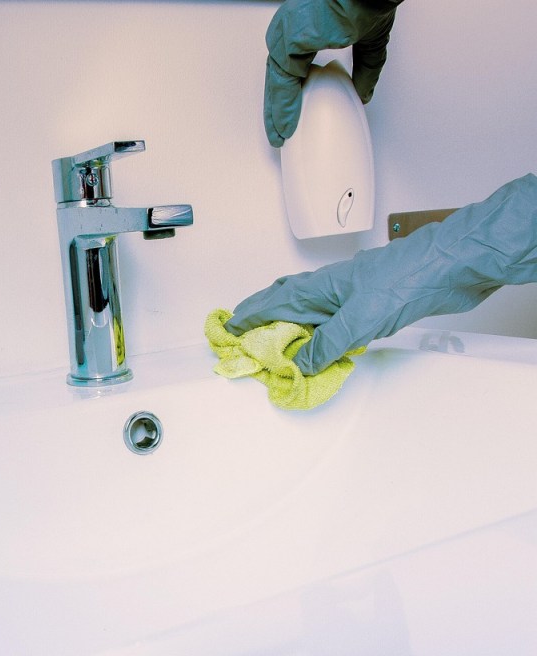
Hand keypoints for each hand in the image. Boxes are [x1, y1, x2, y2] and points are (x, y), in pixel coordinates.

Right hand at [226, 174, 536, 373]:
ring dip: (288, 324)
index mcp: (318, 288)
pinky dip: (317, 331)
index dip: (248, 317)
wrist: (453, 266)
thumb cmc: (406, 281)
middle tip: (242, 330)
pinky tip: (323, 341)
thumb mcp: (358, 320)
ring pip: (308, 310)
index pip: (272, 303)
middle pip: (284, 301)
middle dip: (261, 315)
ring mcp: (350, 294)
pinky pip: (332, 319)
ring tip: (274, 339)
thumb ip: (326, 344)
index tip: (227, 329)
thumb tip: (299, 364)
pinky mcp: (371, 304)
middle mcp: (329, 289)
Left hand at [264, 0, 402, 146]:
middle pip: (278, 76)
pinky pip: (283, 83)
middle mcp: (290, 30)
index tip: (294, 113)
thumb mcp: (369, 40)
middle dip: (278, 105)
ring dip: (277, 110)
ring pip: (276, 81)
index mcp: (305, 27)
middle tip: (281, 130)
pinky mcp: (290, 43)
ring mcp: (287, 36)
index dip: (290, 92)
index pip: (290, 66)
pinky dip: (284, 106)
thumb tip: (364, 91)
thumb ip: (364, 68)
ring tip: (281, 134)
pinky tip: (286, 124)